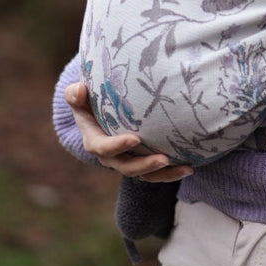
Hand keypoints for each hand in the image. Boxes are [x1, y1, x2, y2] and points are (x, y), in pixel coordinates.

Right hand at [65, 83, 193, 182]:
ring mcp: (127, 162)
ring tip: (185, 168)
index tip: (135, 139)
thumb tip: (79, 91)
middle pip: (127, 167)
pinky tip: (189, 167)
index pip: (103, 148)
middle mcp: (111, 157)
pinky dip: (171, 173)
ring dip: (164, 174)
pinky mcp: (141, 162)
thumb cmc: (89, 101)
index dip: (117, 146)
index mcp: (94, 142)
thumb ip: (75, 94)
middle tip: (164, 159)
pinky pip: (155, 173)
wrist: (98, 115)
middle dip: (145, 165)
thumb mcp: (79, 97)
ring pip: (145, 174)